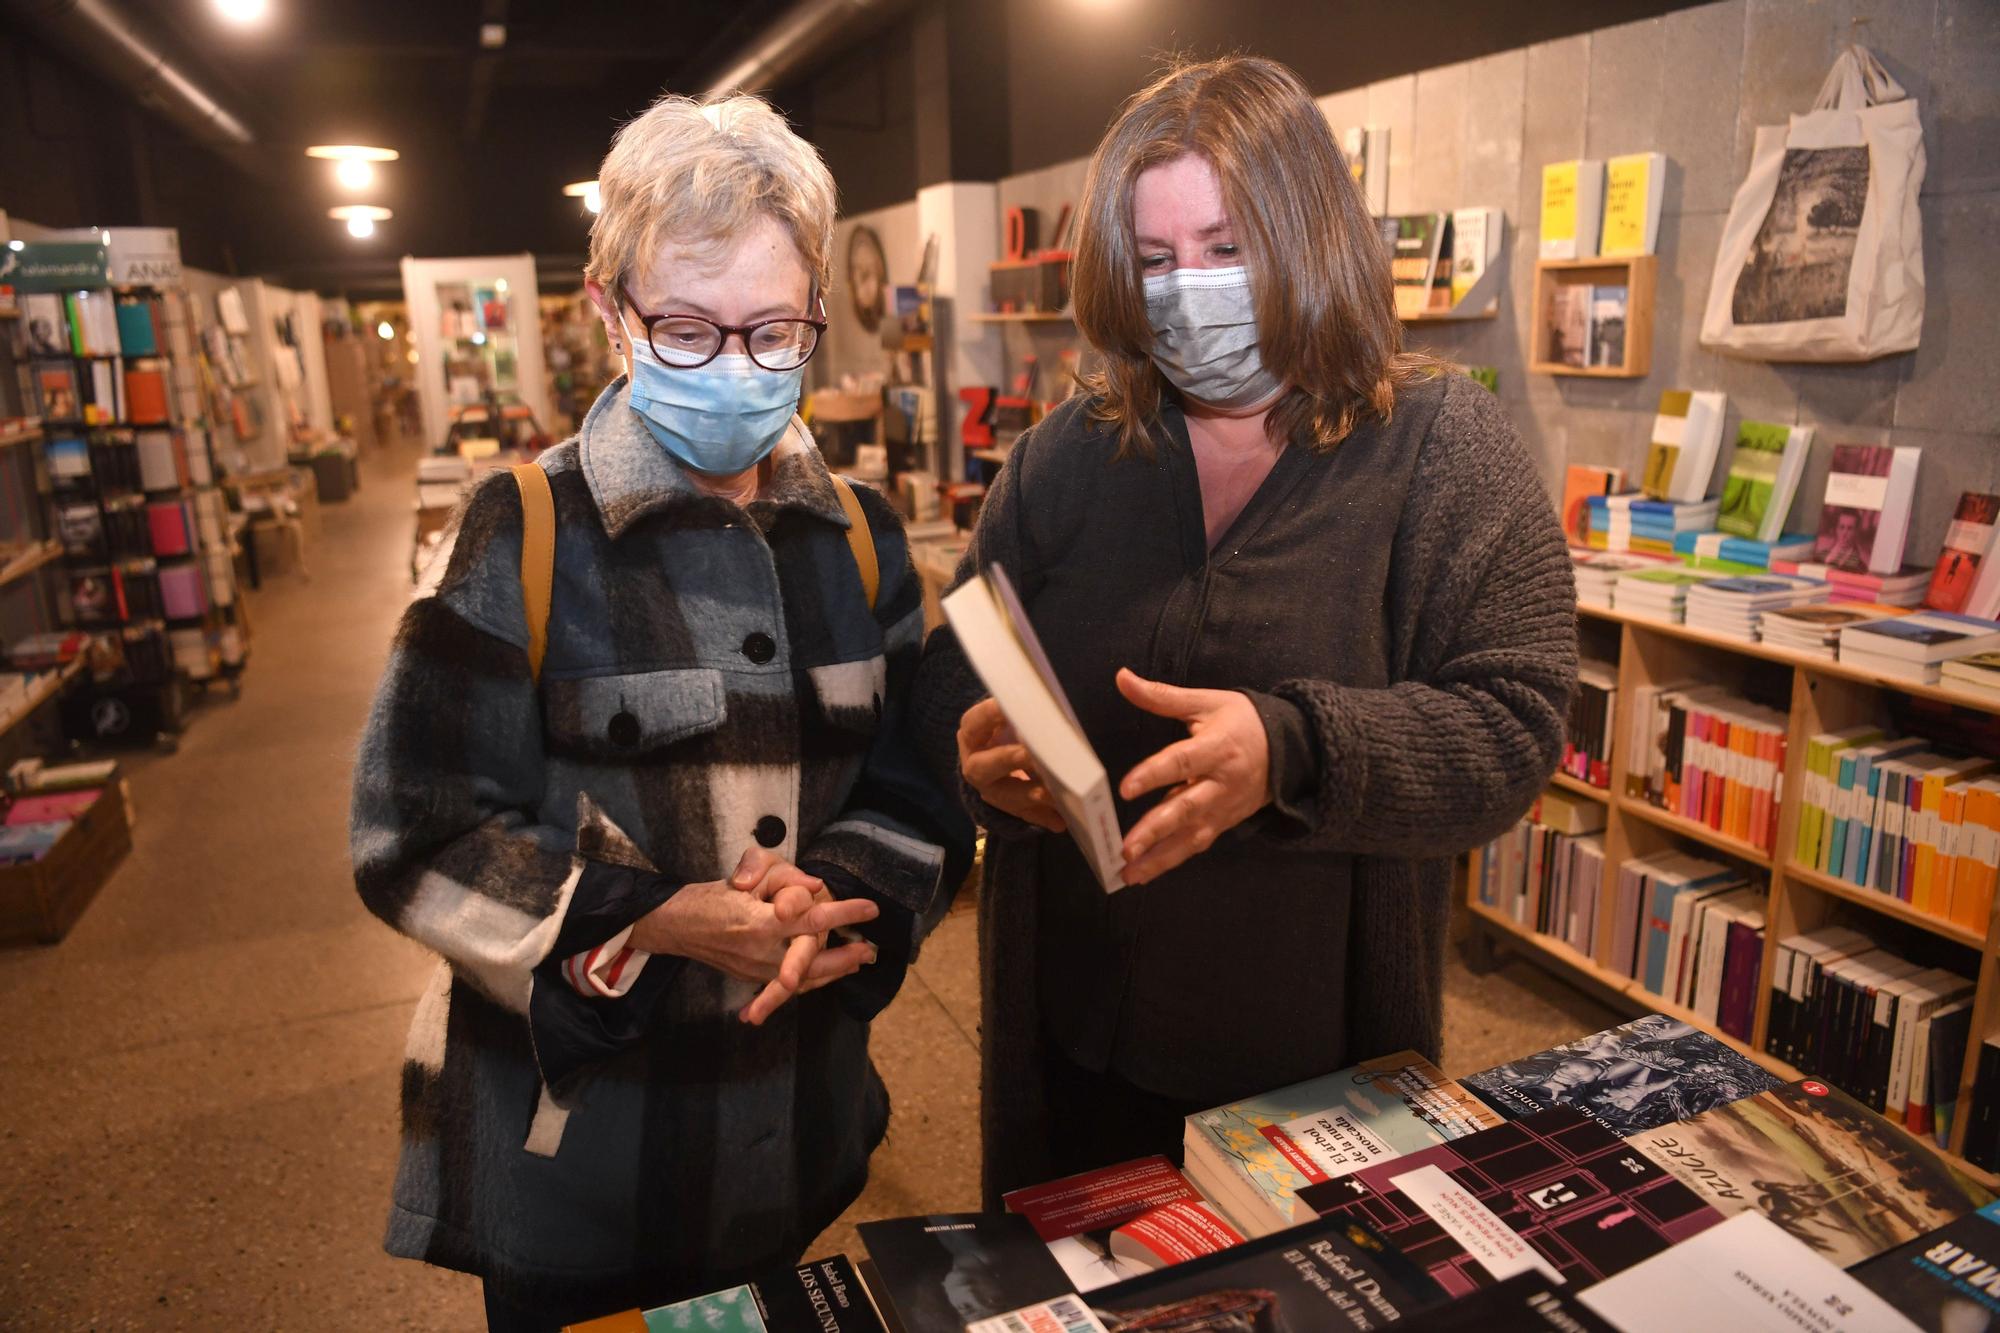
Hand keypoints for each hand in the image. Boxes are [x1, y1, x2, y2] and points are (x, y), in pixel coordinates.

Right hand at [630, 847, 879, 1024]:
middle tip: (869, 950)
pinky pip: (788, 986)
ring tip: (858, 962)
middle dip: (843, 956)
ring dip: (833, 972)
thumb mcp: (749, 871)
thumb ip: (781, 874)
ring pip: (803, 979)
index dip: (845, 913)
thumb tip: (815, 886)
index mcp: (760, 922)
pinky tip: (830, 974)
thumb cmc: (715, 894)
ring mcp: (755, 970)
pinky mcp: (751, 978)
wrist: (678, 924)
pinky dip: (811, 981)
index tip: (871, 908)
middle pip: (813, 960)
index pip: (811, 918)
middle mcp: (760, 952)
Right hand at [958, 697, 1066, 832]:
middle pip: (983, 767)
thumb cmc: (1010, 728)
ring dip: (1030, 795)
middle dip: (1007, 760)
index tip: (1007, 706)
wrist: (999, 757)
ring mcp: (991, 790)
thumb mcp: (1009, 716)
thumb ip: (1020, 711)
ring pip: (1005, 796)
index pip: (973, 723)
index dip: (989, 715)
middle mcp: (975, 766)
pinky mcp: (1010, 808)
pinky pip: (1026, 815)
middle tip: (1030, 754)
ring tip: (1054, 794)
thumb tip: (1042, 702)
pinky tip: (1061, 820)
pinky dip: (1044, 817)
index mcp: (972, 736)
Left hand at [1115, 668, 1269, 884]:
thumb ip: (1162, 696)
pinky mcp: (1224, 822)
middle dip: (1156, 831)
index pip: (1182, 762)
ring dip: (1160, 857)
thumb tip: (1122, 678)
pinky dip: (1171, 860)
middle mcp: (1222, 782)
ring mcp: (1224, 807)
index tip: (1125, 788)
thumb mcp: (1207, 702)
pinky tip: (1145, 873)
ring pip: (1191, 836)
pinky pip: (1196, 844)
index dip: (1154, 774)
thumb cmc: (1242, 722)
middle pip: (1187, 809)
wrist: (1289, 750)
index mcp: (1217, 748)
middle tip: (1127, 848)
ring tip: (1129, 873)